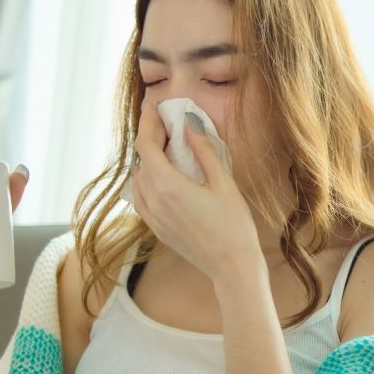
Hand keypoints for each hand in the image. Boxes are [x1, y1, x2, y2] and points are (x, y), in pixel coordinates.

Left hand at [132, 100, 262, 282]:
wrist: (232, 267)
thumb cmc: (234, 225)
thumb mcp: (223, 183)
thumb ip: (204, 151)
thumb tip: (190, 124)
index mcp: (169, 186)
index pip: (146, 145)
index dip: (148, 122)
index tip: (154, 106)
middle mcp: (155, 201)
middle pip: (141, 159)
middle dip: (149, 136)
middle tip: (163, 121)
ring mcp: (153, 217)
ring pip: (139, 179)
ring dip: (147, 159)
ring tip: (164, 145)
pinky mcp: (157, 229)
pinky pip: (142, 198)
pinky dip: (146, 180)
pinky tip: (160, 175)